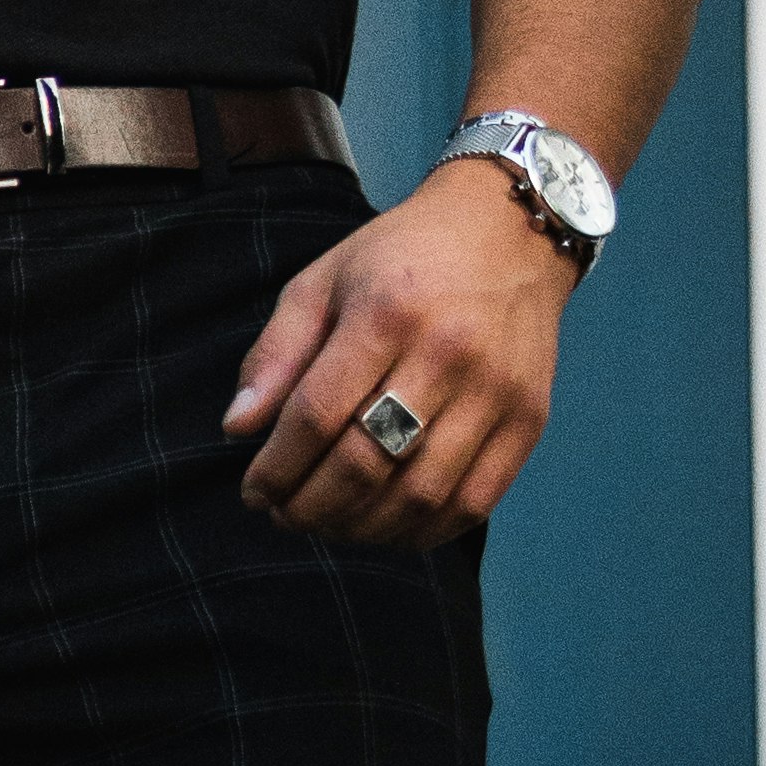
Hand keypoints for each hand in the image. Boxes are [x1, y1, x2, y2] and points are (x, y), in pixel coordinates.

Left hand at [220, 164, 577, 546]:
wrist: (510, 233)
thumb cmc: (402, 256)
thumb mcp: (325, 279)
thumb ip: (278, 352)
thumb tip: (237, 428)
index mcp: (386, 310)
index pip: (318, 413)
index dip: (277, 467)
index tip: (253, 492)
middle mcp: (446, 353)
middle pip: (367, 462)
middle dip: (312, 505)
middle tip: (285, 516)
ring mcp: (495, 392)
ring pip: (419, 494)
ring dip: (362, 528)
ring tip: (329, 525)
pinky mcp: (528, 421)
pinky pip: (474, 504)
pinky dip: (424, 532)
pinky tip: (388, 528)